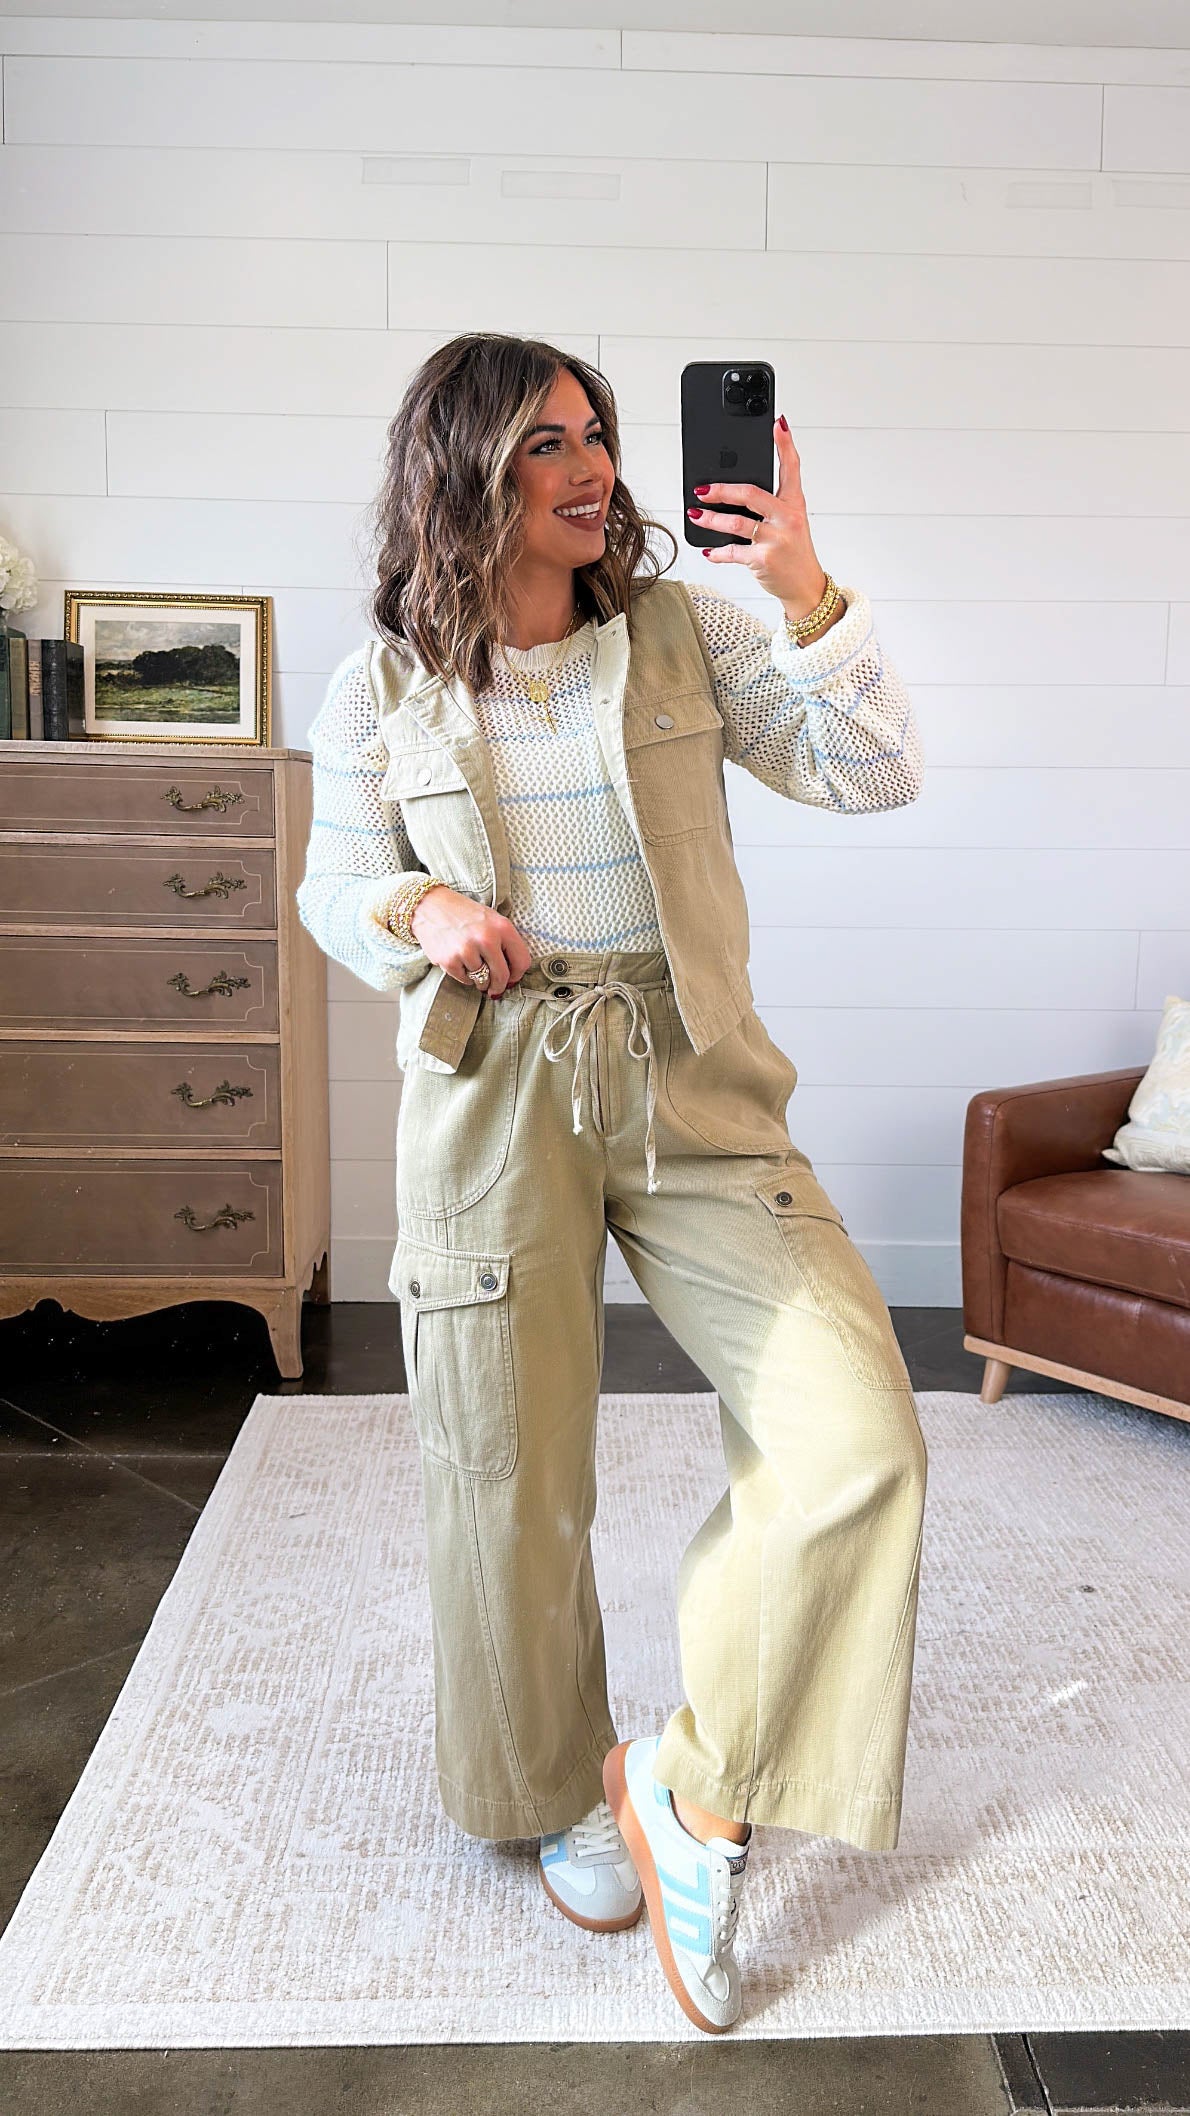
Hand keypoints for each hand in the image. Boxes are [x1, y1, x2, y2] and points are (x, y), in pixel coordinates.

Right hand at [410, 885, 532, 997]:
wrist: (431, 906)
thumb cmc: (464, 914)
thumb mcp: (491, 919)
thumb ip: (505, 943)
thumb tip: (511, 975)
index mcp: (502, 927)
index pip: (522, 961)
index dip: (518, 975)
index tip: (512, 980)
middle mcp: (487, 939)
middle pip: (502, 976)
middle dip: (499, 986)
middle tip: (495, 989)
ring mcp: (467, 951)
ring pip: (482, 980)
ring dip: (479, 979)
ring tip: (472, 964)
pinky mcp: (450, 961)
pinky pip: (465, 980)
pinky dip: (464, 975)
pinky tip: (459, 960)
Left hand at [687, 414, 827, 617]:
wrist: (805, 586)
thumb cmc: (794, 552)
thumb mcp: (791, 523)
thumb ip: (771, 504)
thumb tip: (734, 492)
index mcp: (794, 504)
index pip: (792, 468)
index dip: (785, 444)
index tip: (778, 424)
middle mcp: (787, 518)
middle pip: (750, 493)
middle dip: (721, 490)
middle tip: (702, 489)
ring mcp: (775, 539)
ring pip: (735, 522)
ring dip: (711, 519)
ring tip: (697, 514)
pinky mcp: (763, 559)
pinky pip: (732, 551)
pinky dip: (717, 552)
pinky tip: (709, 550)